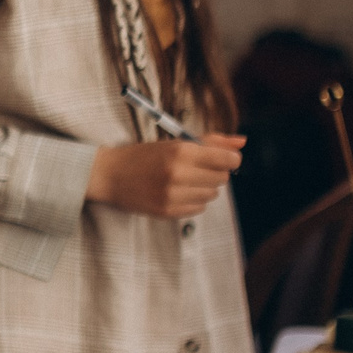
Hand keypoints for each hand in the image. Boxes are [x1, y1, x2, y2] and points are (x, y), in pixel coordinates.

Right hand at [87, 134, 244, 218]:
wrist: (110, 175)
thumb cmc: (143, 155)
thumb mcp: (176, 142)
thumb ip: (212, 141)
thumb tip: (243, 142)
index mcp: (181, 151)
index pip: (228, 160)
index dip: (231, 160)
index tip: (224, 159)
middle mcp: (179, 173)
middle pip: (222, 178)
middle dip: (214, 172)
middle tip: (196, 168)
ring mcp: (173, 195)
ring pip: (212, 195)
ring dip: (204, 187)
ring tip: (185, 180)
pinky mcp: (168, 211)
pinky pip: (199, 208)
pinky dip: (194, 200)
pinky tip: (178, 192)